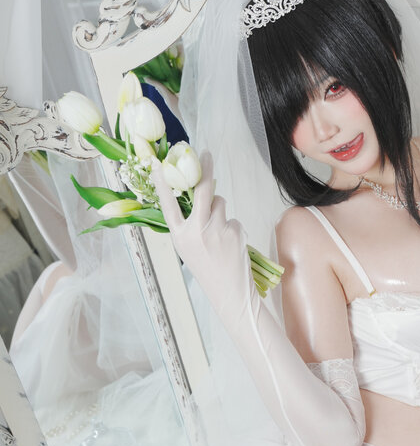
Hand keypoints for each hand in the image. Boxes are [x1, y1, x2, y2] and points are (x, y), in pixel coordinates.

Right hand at [151, 151, 250, 327]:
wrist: (230, 291)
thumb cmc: (207, 268)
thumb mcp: (188, 247)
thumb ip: (190, 224)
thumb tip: (201, 196)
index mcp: (180, 236)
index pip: (168, 204)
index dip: (162, 184)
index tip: (158, 164)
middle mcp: (197, 231)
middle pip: (202, 191)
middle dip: (205, 169)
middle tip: (207, 154)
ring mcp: (217, 230)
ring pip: (220, 203)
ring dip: (220, 210)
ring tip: (219, 234)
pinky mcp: (235, 231)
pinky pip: (232, 218)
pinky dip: (231, 226)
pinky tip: (230, 244)